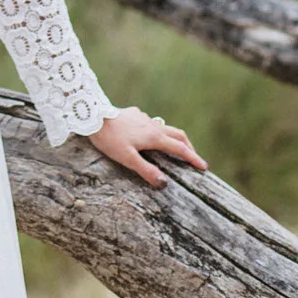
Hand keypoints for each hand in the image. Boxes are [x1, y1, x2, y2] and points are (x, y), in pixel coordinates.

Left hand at [87, 107, 207, 186]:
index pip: (180, 148)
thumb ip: (146, 171)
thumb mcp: (127, 159)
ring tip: (175, 148)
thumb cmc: (110, 140)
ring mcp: (144, 117)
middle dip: (188, 146)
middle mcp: (152, 125)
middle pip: (178, 134)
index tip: (204, 167)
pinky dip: (158, 131)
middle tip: (194, 158)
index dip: (193, 158)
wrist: (93, 116)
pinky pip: (151, 122)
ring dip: (174, 138)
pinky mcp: (134, 113)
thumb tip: (165, 183)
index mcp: (154, 137)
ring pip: (165, 127)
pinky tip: (150, 135)